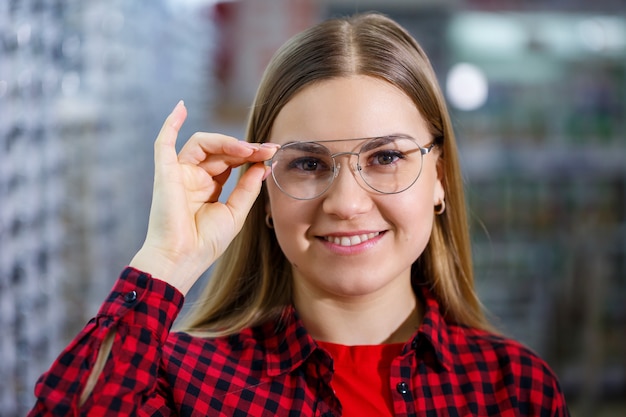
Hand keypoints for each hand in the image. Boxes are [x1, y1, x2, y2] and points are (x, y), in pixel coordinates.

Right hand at [129, 101, 277, 294]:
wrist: (183, 259)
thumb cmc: (206, 242)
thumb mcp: (235, 213)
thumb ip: (248, 187)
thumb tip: (263, 166)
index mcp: (209, 187)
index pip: (231, 161)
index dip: (251, 154)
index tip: (272, 152)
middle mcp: (193, 176)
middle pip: (220, 150)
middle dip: (245, 147)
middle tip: (267, 149)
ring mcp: (179, 173)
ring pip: (203, 143)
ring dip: (227, 141)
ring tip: (247, 149)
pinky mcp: (165, 172)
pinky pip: (164, 142)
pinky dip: (171, 123)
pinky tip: (181, 107)